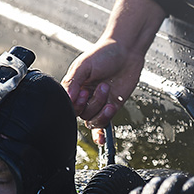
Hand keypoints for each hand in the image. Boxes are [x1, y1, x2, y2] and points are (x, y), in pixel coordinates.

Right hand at [62, 0, 164, 135]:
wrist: (127, 51)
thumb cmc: (104, 54)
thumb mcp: (84, 65)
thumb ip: (73, 81)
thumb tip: (67, 98)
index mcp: (73, 88)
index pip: (67, 106)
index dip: (75, 104)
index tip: (83, 93)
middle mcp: (83, 97)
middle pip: (81, 115)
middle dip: (92, 103)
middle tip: (101, 86)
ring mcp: (97, 104)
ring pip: (93, 121)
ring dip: (102, 109)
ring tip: (109, 90)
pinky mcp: (111, 108)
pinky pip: (104, 125)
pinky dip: (101, 135)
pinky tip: (102, 141)